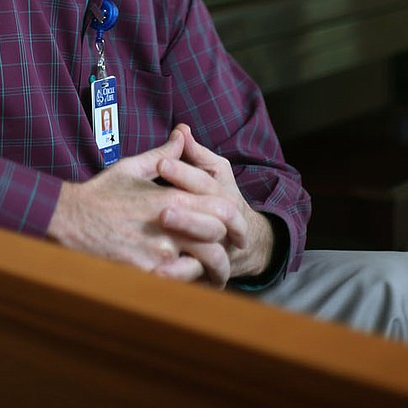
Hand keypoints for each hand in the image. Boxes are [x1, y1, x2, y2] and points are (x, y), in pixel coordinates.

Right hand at [46, 133, 230, 284]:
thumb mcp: (131, 167)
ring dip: (210, 267)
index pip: (220, 208)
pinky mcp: (146, 273)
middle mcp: (169, 227)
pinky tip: (189, 279)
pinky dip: (187, 280)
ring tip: (214, 270)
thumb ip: (163, 154)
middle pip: (217, 238)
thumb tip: (182, 135)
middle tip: (230, 249)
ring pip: (202, 264)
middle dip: (226, 244)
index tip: (235, 225)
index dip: (234, 218)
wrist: (69, 221)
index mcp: (170, 198)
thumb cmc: (101, 193)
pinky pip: (179, 281)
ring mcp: (158, 253)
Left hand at [155, 124, 274, 283]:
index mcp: (224, 195)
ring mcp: (222, 250)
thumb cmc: (221, 200)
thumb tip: (181, 129)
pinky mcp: (213, 274)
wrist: (247, 244)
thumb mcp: (214, 174)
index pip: (205, 182)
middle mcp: (227, 224)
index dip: (184, 172)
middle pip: (211, 217)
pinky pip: (203, 277)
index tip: (161, 163)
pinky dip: (184, 276)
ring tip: (163, 236)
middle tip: (161, 208)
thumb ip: (196, 154)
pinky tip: (160, 272)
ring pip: (211, 249)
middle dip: (186, 212)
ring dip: (189, 241)